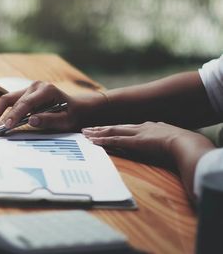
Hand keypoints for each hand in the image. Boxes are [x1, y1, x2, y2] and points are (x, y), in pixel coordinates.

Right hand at [0, 81, 102, 130]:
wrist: (77, 108)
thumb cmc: (72, 114)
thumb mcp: (66, 121)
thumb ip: (49, 120)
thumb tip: (31, 120)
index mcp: (46, 90)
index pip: (26, 103)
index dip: (14, 115)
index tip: (7, 126)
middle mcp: (35, 86)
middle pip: (12, 100)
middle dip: (1, 116)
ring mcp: (28, 89)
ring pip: (7, 100)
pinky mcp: (24, 95)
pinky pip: (10, 102)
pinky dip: (2, 112)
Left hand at [83, 121, 214, 199]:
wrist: (185, 143)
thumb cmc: (182, 144)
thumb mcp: (171, 140)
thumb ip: (164, 141)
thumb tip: (165, 144)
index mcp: (149, 127)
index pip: (127, 127)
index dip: (115, 128)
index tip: (105, 129)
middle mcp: (140, 127)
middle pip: (116, 127)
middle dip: (101, 128)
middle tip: (88, 129)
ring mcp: (137, 134)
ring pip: (112, 131)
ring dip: (97, 133)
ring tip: (85, 133)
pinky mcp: (134, 141)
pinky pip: (114, 140)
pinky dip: (103, 140)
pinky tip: (93, 141)